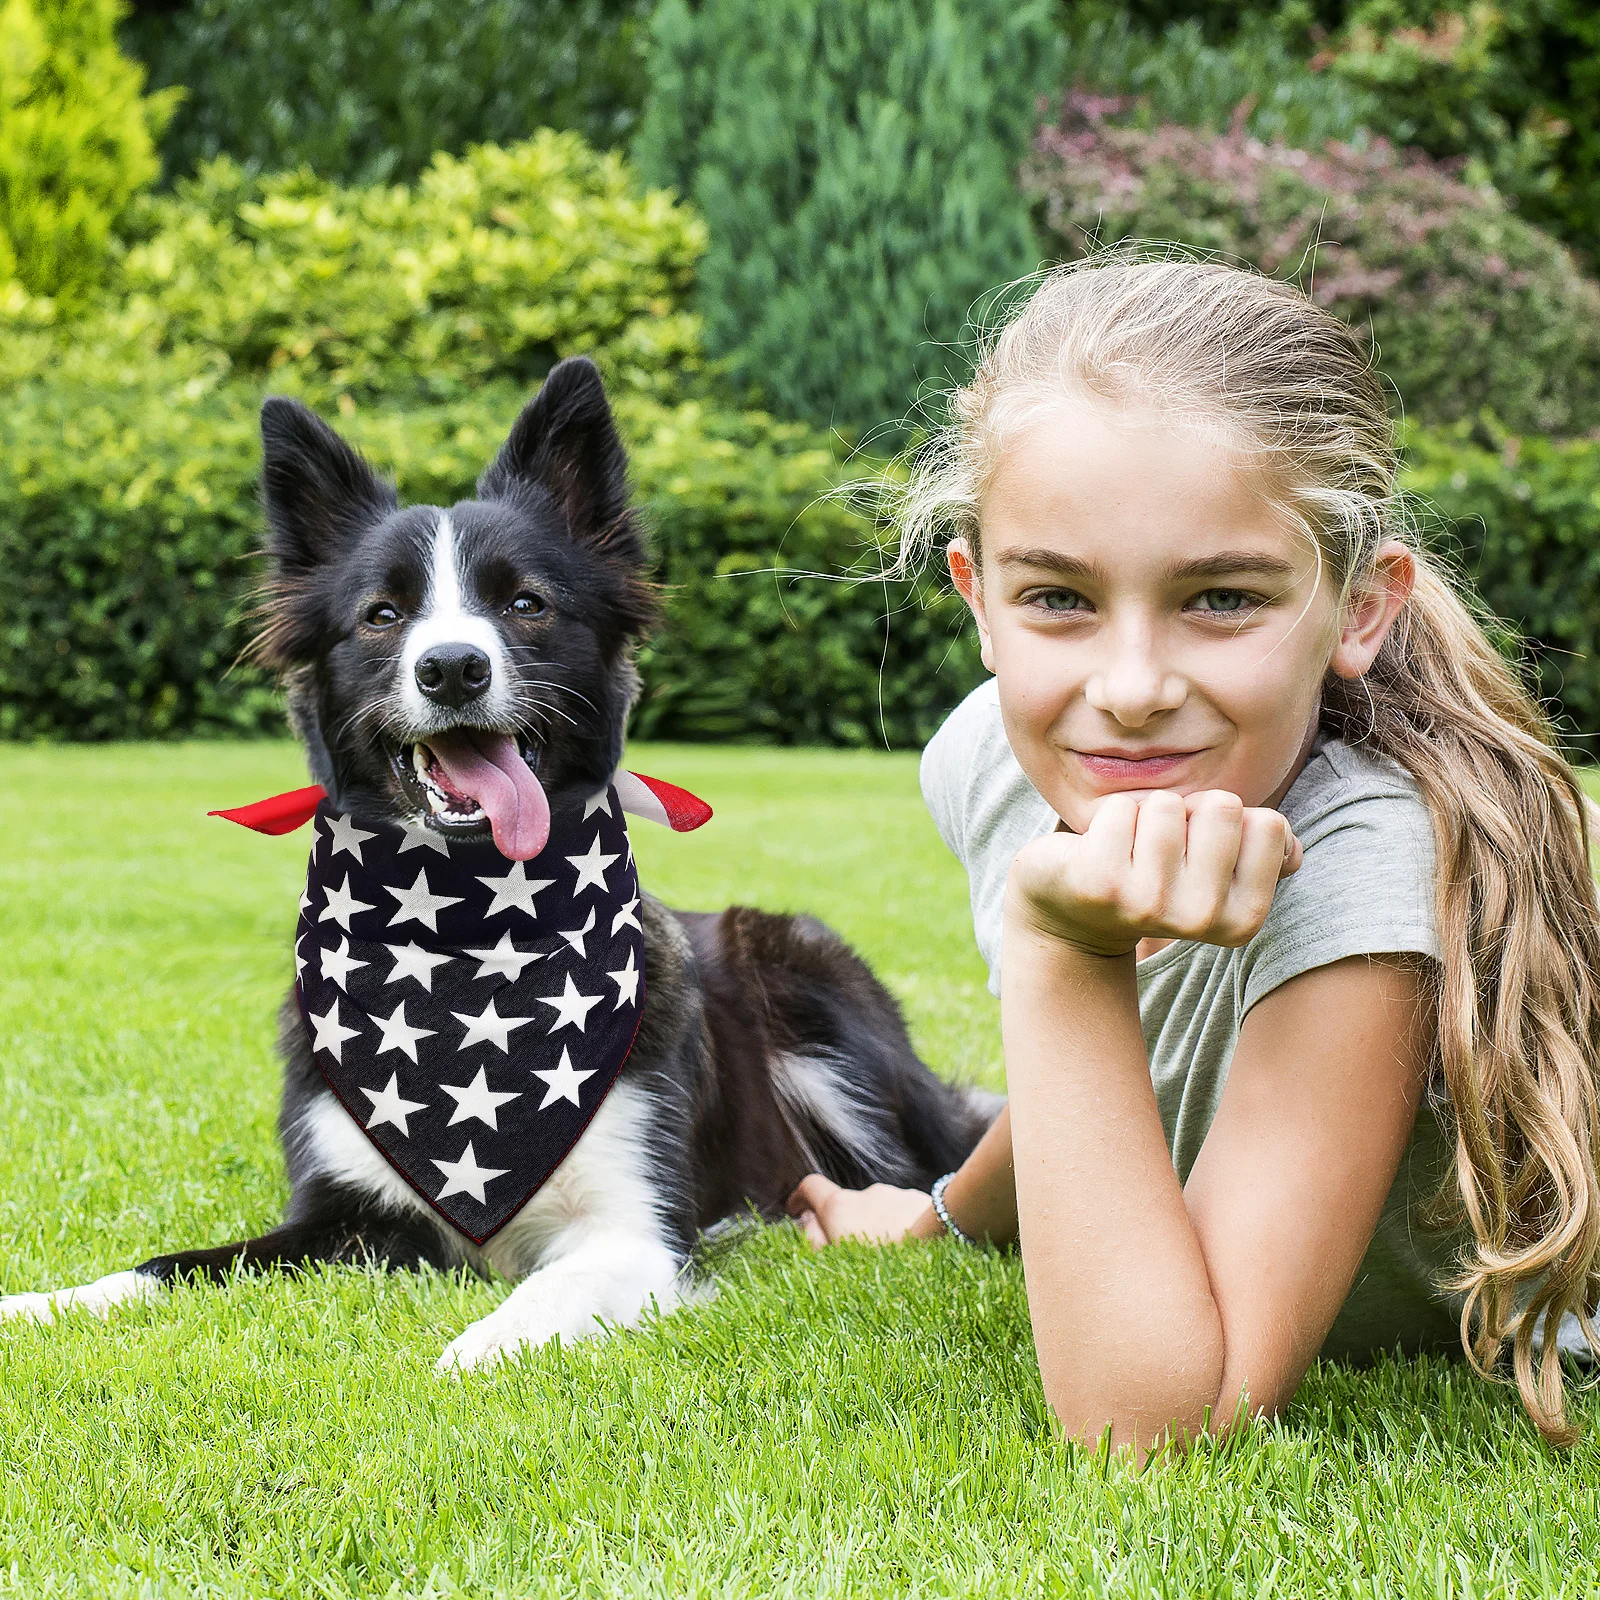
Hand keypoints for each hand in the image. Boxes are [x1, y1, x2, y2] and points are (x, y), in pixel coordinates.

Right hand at [785, 1174, 940, 1246]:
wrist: (943, 1245)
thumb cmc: (886, 1263)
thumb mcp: (838, 1260)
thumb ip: (815, 1238)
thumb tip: (806, 1220)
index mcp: (840, 1206)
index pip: (811, 1186)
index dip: (801, 1197)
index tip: (797, 1210)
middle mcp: (867, 1193)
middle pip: (847, 1203)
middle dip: (846, 1224)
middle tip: (852, 1253)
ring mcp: (896, 1195)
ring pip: (879, 1210)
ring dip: (878, 1227)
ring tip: (890, 1259)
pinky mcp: (921, 1201)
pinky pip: (905, 1213)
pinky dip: (902, 1227)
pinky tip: (913, 1251)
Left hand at [1007, 789, 1302, 957]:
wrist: (1071, 912)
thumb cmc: (1152, 875)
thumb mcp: (1214, 872)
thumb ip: (1262, 856)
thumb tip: (1291, 849)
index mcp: (1243, 920)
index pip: (1268, 823)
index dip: (1229, 823)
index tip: (1200, 849)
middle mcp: (1200, 919)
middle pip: (1222, 806)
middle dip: (1190, 812)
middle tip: (1159, 847)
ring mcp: (1148, 904)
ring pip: (1168, 803)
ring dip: (1145, 814)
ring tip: (1128, 850)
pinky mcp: (1100, 882)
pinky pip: (1122, 808)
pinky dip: (1109, 816)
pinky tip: (1096, 850)